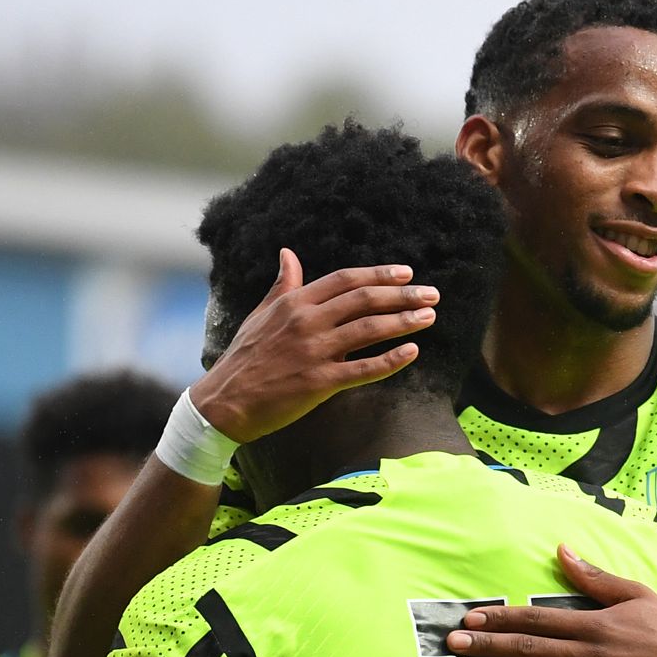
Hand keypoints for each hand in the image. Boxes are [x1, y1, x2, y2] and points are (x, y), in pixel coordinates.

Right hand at [191, 250, 437, 442]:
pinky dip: (390, 360)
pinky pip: (363, 369)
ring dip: (403, 322)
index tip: (406, 273)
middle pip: (364, 300)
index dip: (378, 274)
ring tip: (429, 317)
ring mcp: (315, 352)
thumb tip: (288, 254)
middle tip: (431, 294)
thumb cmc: (243, 359)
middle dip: (402, 295)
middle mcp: (307, 321)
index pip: (345, 280)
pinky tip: (412, 352)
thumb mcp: (260, 315)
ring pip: (369, 330)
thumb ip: (282, 286)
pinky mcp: (320, 382)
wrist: (225, 402)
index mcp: (294, 302)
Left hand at [443, 546, 656, 656]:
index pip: (537, 620)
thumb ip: (594, 578)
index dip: (501, 620)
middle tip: (453, 648)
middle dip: (489, 648)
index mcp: (594, 624)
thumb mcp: (635, 594)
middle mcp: (590, 653)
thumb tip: (562, 552)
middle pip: (530, 650)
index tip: (471, 620)